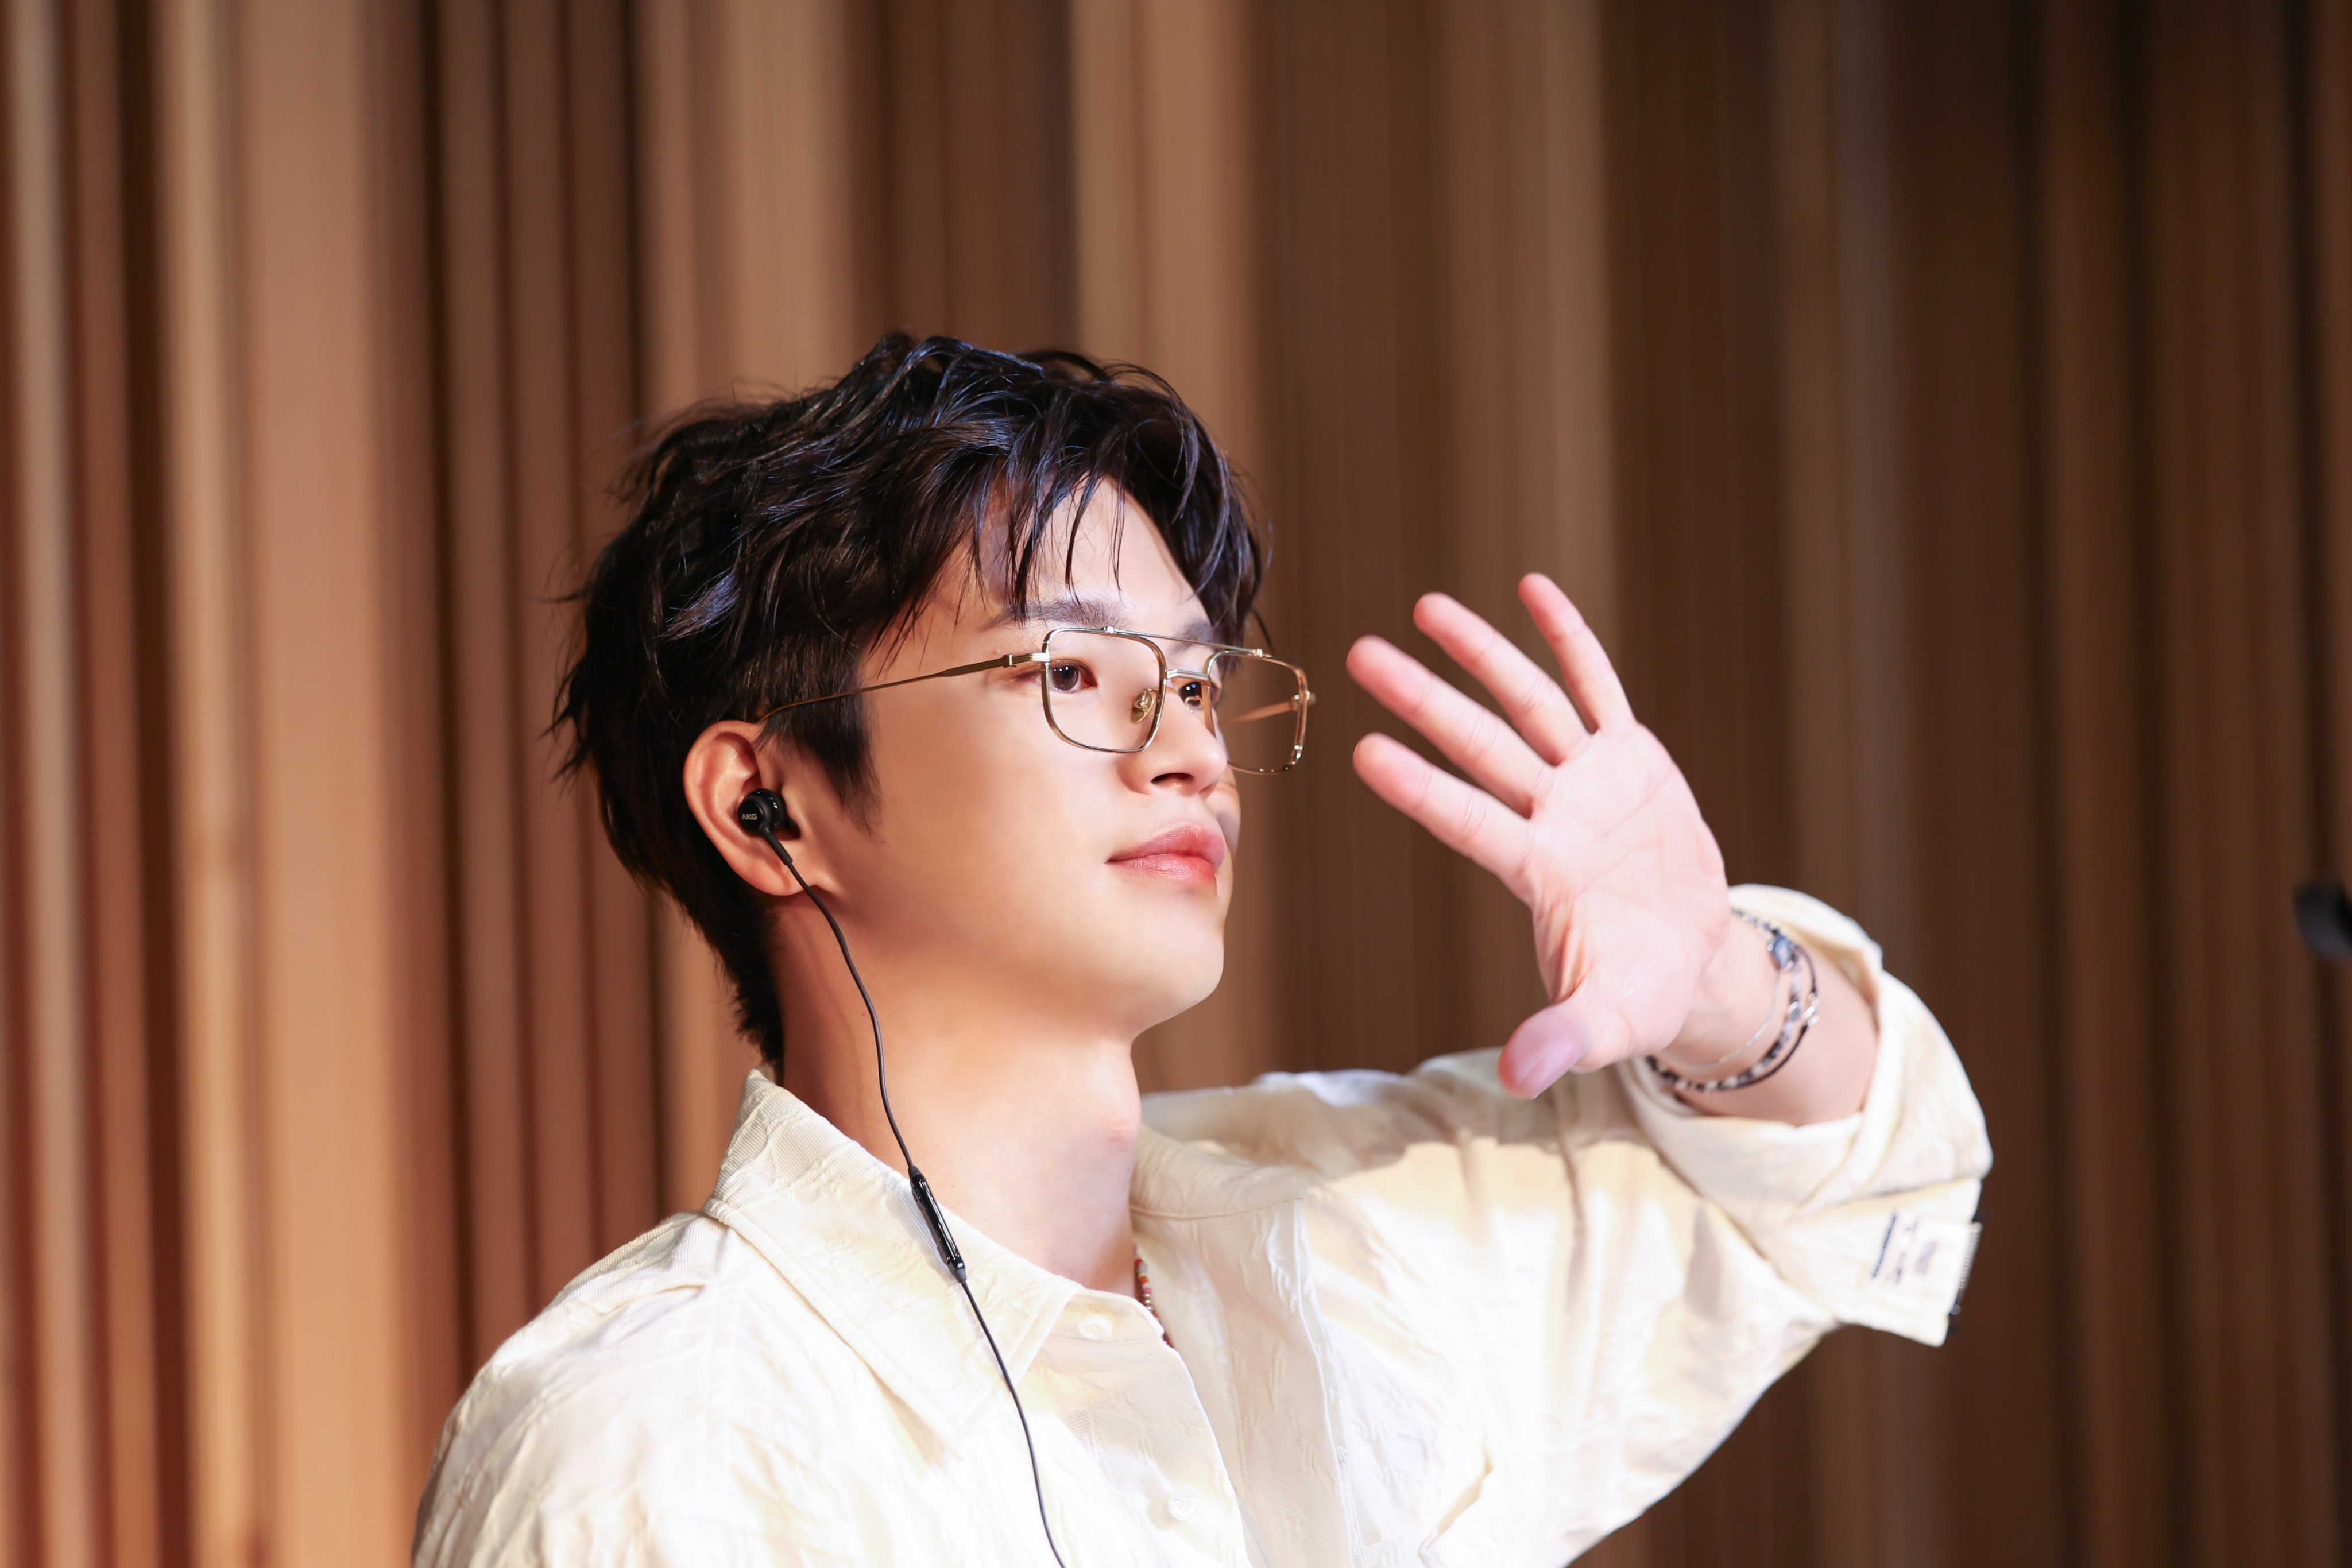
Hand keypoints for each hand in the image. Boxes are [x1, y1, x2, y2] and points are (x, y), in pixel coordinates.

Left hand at [1348, 575, 1739, 1097]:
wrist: (1694, 962)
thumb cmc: (1639, 995)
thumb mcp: (1609, 1024)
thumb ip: (1562, 1039)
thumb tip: (1519, 1079)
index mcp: (1541, 873)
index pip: (1469, 821)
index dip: (1422, 788)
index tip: (1363, 751)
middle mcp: (1554, 814)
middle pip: (1483, 746)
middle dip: (1426, 700)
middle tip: (1361, 656)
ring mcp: (1591, 781)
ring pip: (1529, 704)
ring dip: (1483, 654)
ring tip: (1427, 606)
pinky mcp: (1633, 760)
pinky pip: (1598, 688)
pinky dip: (1571, 640)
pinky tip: (1532, 588)